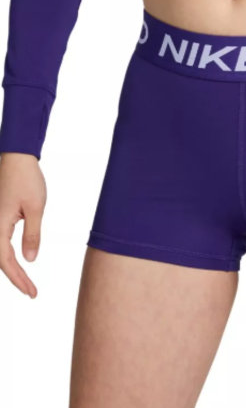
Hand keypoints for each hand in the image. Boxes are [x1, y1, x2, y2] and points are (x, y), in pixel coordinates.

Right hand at [0, 153, 45, 297]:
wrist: (16, 158)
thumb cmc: (27, 180)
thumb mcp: (35, 208)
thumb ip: (31, 235)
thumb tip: (29, 260)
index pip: (5, 261)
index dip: (18, 279)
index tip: (31, 292)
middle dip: (15, 278)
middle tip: (32, 292)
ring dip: (10, 269)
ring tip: (26, 282)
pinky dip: (6, 255)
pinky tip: (17, 263)